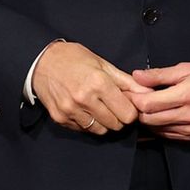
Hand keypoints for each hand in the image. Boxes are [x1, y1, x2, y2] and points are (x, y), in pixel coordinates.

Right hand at [32, 42, 146, 135]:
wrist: (42, 61)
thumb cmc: (74, 59)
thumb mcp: (104, 65)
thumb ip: (127, 82)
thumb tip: (148, 93)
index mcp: (99, 83)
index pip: (127, 114)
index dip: (131, 111)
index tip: (128, 105)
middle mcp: (84, 99)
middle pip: (115, 125)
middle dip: (119, 118)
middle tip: (114, 106)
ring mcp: (70, 110)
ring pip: (100, 130)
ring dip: (104, 122)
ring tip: (99, 107)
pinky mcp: (60, 118)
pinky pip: (83, 130)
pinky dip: (88, 123)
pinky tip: (85, 109)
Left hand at [128, 62, 189, 140]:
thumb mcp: (189, 68)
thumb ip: (160, 74)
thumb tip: (137, 76)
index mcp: (188, 94)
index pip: (149, 104)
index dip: (134, 99)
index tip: (129, 91)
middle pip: (149, 120)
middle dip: (137, 110)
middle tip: (134, 99)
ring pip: (156, 130)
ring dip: (147, 119)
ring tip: (146, 106)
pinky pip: (167, 135)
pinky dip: (158, 126)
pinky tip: (159, 115)